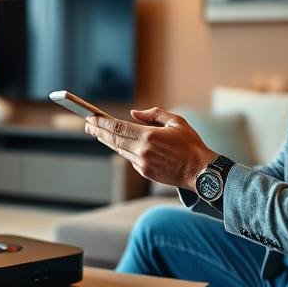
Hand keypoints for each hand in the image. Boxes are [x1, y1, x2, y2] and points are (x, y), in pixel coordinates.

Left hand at [85, 107, 217, 191]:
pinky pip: (130, 158)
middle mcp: (142, 151)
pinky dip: (124, 150)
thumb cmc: (190, 144)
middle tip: (87, 124)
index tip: (91, 117)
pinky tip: (119, 144)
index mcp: (149, 136)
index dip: (101, 122)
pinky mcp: (145, 172)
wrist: (200, 172)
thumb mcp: (176, 122)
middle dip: (98, 130)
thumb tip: (134, 114)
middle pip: (113, 139)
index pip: (118, 128)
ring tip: (97, 132)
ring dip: (107, 140)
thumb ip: (154, 115)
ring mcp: (142, 164)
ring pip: (119, 149)